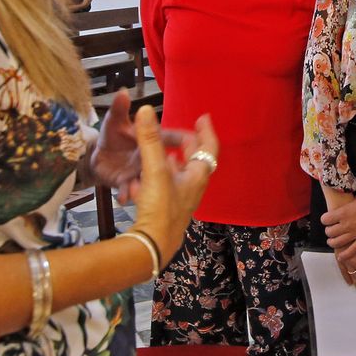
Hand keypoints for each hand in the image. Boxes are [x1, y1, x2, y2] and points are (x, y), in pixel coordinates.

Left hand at [90, 90, 191, 194]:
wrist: (96, 159)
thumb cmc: (112, 138)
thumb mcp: (113, 122)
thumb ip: (119, 109)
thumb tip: (124, 91)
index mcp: (150, 140)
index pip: (170, 138)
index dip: (181, 139)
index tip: (191, 141)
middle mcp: (149, 157)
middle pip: (164, 163)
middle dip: (171, 169)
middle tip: (174, 171)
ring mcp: (140, 172)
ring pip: (149, 180)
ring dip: (148, 184)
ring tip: (144, 186)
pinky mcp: (127, 184)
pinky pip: (129, 191)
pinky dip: (127, 194)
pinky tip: (124, 197)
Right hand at [127, 106, 216, 260]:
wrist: (152, 245)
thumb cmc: (161, 208)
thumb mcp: (155, 170)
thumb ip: (150, 140)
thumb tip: (146, 110)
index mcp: (197, 176)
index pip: (209, 148)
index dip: (207, 131)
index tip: (203, 117)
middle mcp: (193, 187)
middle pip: (195, 161)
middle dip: (187, 146)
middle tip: (180, 133)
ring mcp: (181, 200)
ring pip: (179, 174)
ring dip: (171, 161)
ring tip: (162, 152)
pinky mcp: (167, 210)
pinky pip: (166, 187)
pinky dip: (159, 177)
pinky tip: (145, 177)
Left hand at [322, 189, 355, 257]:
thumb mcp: (355, 198)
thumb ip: (348, 206)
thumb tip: (344, 208)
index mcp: (343, 212)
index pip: (325, 219)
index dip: (325, 220)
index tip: (327, 220)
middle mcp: (347, 223)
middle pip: (329, 232)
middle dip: (329, 232)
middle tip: (331, 231)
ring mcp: (355, 233)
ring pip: (337, 243)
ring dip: (333, 243)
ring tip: (333, 241)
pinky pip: (351, 251)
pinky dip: (345, 255)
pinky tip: (341, 256)